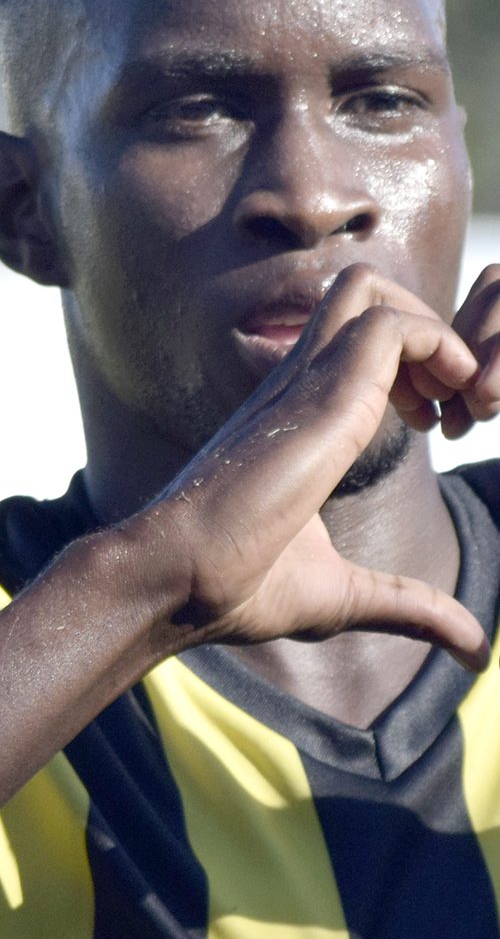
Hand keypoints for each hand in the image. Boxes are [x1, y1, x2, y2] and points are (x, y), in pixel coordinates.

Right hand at [153, 265, 489, 669]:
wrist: (176, 580)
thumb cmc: (236, 586)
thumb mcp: (347, 596)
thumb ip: (411, 606)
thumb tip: (474, 647)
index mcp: (297, 413)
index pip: (357, 335)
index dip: (415, 363)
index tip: (439, 425)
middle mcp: (297, 383)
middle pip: (365, 291)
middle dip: (428, 330)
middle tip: (453, 405)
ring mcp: (305, 383)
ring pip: (377, 292)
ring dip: (434, 335)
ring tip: (452, 404)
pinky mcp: (321, 397)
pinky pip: (391, 328)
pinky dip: (438, 351)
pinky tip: (440, 415)